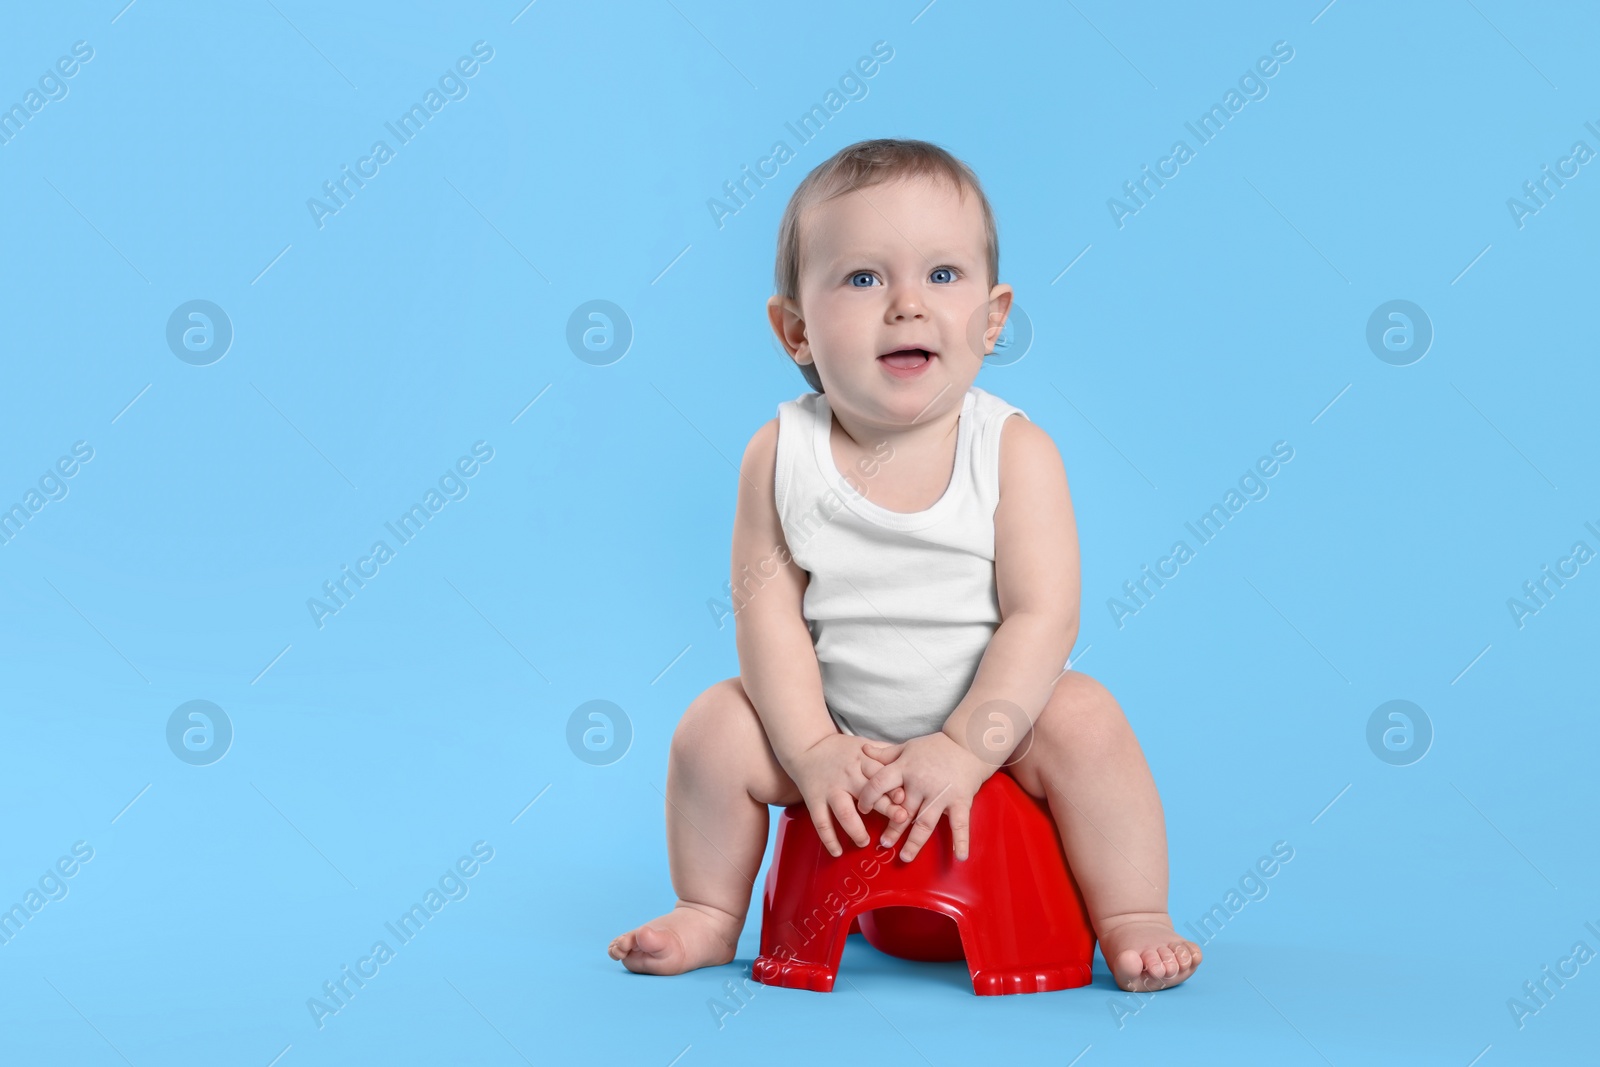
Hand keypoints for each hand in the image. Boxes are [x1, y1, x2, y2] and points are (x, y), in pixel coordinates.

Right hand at [788, 734, 910, 857]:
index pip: (880, 775)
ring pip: (843, 812)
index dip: (893, 787)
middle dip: (884, 807)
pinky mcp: (814, 800)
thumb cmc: (842, 750)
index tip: (905, 799)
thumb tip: (911, 761)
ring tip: (864, 842)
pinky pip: (821, 822)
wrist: (807, 747)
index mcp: (861, 762)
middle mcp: (846, 776)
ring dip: (855, 829)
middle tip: (900, 821)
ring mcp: (830, 790)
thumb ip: (885, 754)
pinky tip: (837, 852)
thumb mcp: (864, 746)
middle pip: (867, 793)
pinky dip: (829, 839)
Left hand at [858, 732, 993, 861]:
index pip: (880, 783)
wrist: (968, 743)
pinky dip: (961, 840)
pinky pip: (960, 823)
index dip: (869, 797)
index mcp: (905, 768)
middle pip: (902, 810)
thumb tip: (863, 750)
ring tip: (905, 857)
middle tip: (883, 845)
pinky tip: (960, 856)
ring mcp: (941, 793)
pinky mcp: (961, 800)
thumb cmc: (935, 747)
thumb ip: (885, 754)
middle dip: (892, 829)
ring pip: (924, 822)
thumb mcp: (907, 747)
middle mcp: (921, 782)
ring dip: (914, 842)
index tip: (863, 810)